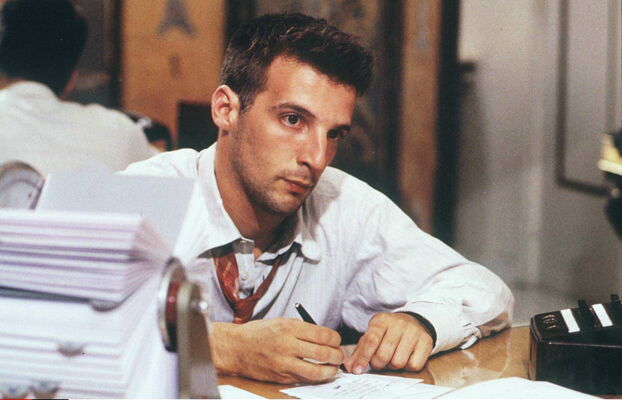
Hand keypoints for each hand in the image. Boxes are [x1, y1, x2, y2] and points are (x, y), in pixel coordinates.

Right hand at [210, 318, 342, 383]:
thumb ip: (302, 329)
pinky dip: (315, 377)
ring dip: (330, 370)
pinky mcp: (280, 376)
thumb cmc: (258, 333)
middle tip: (339, 355)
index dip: (335, 339)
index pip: (323, 335)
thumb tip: (325, 338)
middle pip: (323, 353)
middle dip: (337, 356)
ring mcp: (283, 363)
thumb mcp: (281, 322)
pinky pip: (304, 379)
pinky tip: (319, 373)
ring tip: (333, 368)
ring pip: (316, 371)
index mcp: (289, 328)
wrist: (235, 348)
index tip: (337, 341)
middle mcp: (287, 345)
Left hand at [344, 312, 432, 373]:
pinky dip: (407, 367)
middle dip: (377, 364)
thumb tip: (349, 367)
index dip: (362, 357)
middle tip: (378, 362)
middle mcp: (398, 324)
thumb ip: (359, 351)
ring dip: (392, 366)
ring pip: (398, 362)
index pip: (370, 340)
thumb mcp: (372, 335)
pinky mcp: (426, 341)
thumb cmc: (387, 332)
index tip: (357, 370)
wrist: (413, 322)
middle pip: (383, 355)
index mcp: (381, 320)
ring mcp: (413, 332)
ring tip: (392, 358)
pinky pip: (414, 365)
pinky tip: (405, 358)